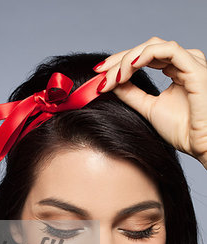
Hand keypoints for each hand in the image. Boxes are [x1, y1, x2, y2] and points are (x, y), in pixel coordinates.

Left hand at [94, 36, 206, 168]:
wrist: (200, 145)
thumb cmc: (183, 131)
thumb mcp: (148, 108)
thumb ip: (132, 94)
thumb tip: (111, 83)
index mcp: (176, 71)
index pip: (144, 57)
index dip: (120, 63)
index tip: (99, 75)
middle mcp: (183, 63)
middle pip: (145, 49)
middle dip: (119, 60)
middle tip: (100, 74)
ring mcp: (190, 63)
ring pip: (153, 46)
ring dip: (129, 59)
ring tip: (113, 77)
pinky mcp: (194, 67)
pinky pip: (168, 50)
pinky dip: (145, 55)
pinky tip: (129, 68)